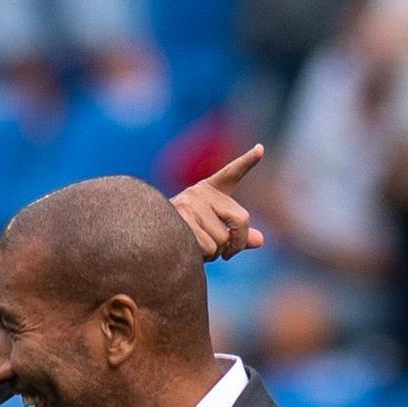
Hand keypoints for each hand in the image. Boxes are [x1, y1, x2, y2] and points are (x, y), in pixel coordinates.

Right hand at [171, 144, 265, 262]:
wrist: (147, 240)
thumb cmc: (184, 239)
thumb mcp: (213, 232)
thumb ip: (237, 235)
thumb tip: (260, 241)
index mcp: (209, 190)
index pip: (231, 174)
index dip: (247, 161)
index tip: (260, 149)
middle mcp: (200, 192)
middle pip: (240, 219)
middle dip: (237, 243)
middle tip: (227, 254)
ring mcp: (190, 203)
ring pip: (222, 239)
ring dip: (215, 253)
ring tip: (198, 249)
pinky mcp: (181, 217)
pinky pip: (208, 247)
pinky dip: (203, 257)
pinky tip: (190, 251)